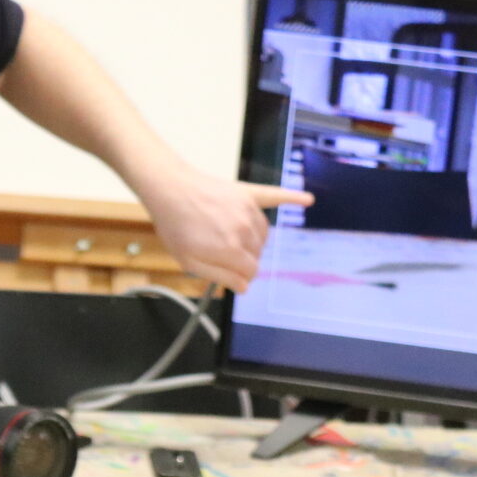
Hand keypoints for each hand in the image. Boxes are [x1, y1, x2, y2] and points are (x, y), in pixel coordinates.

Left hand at [137, 165, 311, 293]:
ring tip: (227, 235)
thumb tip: (244, 287)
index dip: (238, 275)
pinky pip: (276, 196)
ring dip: (251, 240)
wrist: (169, 189)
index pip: (251, 272)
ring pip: (262, 235)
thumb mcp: (188, 261)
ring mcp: (249, 210)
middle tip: (218, 249)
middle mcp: (245, 230)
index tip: (227, 271)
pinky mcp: (248, 193)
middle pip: (257, 254)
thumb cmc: (174, 226)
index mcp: (231, 250)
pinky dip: (292, 197)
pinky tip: (307, 199)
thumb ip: (219, 276)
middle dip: (242, 258)